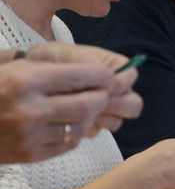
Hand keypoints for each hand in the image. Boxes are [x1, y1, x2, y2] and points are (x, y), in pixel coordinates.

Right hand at [0, 54, 111, 162]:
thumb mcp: (3, 65)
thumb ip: (35, 58)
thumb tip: (78, 59)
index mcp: (25, 79)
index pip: (81, 76)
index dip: (102, 76)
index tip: (108, 76)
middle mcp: (30, 108)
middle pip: (89, 104)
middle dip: (102, 98)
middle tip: (103, 94)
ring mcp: (30, 135)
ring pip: (81, 127)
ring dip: (89, 118)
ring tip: (85, 109)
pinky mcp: (30, 155)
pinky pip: (67, 145)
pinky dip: (73, 134)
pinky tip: (66, 125)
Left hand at [26, 42, 143, 133]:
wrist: (28, 75)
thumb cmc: (50, 60)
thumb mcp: (68, 57)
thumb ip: (91, 66)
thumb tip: (113, 82)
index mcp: (113, 67)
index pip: (130, 76)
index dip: (117, 84)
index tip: (98, 85)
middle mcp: (113, 89)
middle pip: (132, 104)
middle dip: (113, 106)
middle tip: (91, 103)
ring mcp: (104, 108)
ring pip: (116, 121)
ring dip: (97, 118)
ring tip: (72, 109)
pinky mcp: (91, 123)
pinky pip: (96, 131)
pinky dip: (83, 127)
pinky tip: (65, 118)